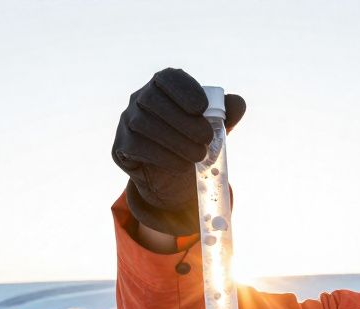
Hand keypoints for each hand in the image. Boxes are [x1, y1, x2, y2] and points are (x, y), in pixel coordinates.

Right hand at [112, 68, 246, 235]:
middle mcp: (140, 98)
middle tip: (206, 138)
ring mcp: (127, 121)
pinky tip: (181, 166)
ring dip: (174, 141)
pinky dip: (161, 156)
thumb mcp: (214, 128)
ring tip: (198, 156)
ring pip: (144, 124)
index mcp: (162, 86)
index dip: (184, 90)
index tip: (203, 107)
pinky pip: (136, 146)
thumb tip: (239, 104)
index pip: (167, 78)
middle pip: (153, 100)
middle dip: (182, 120)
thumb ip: (226, 114)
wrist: (172, 179)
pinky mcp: (120, 146)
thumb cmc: (193, 142)